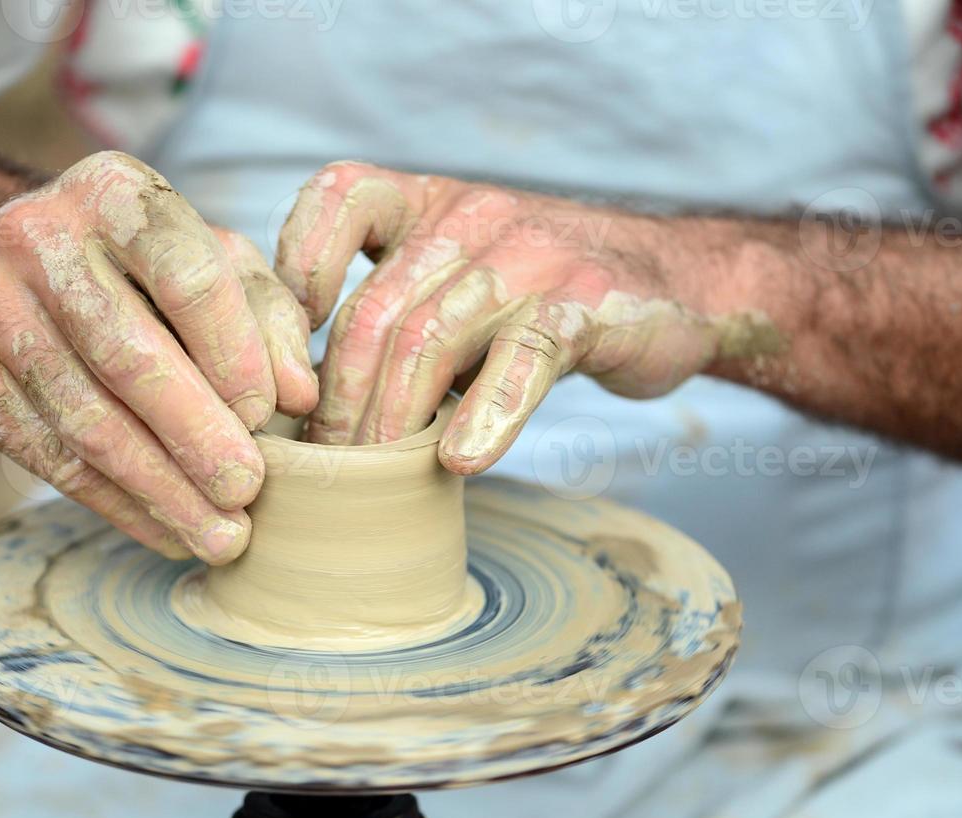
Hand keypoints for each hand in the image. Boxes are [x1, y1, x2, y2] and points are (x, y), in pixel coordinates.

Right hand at [0, 152, 317, 562]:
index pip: (186, 277)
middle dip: (195, 435)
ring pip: (84, 418)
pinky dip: (113, 503)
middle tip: (247, 492)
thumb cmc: (147, 267)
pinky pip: (46, 455)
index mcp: (114, 193)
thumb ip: (270, 317)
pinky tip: (165, 530)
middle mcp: (36, 238)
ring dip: (159, 489)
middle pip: (127, 355)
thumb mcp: (218, 261)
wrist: (16, 262)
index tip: (269, 416)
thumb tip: (297, 395)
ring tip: (219, 535)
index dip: (235, 354)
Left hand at [276, 162, 772, 472]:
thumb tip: (309, 406)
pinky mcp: (582, 305)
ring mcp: (528, 258)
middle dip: (339, 399)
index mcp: (428, 204)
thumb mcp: (457, 282)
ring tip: (370, 475)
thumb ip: (392, 315)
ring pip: (432, 338)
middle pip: (376, 308)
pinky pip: (521, 362)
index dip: (298, 268)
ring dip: (391, 420)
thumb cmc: (540, 298)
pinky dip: (485, 415)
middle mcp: (470, 218)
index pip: (339, 198)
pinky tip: (460, 462)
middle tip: (322, 465)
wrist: (672, 283)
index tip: (288, 351)